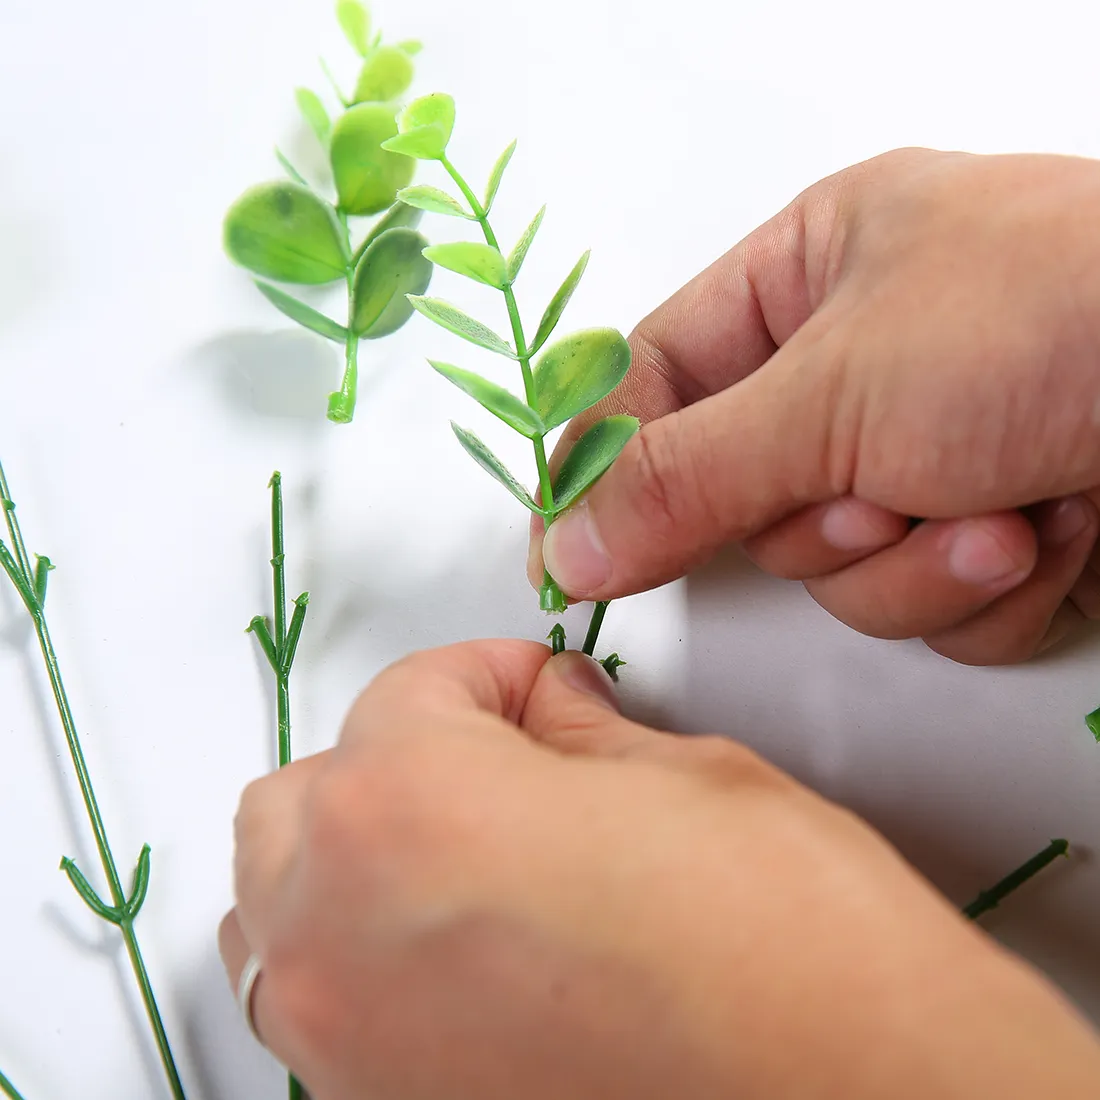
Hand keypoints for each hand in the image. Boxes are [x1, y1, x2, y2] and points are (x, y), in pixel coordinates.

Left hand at [220, 641, 1099, 1098]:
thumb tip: (546, 711)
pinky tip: (463, 947)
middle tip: (497, 759)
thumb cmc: (791, 946)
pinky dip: (362, 954)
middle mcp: (340, 931)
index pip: (406, 690)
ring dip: (350, 859)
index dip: (488, 674)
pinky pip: (318, 1006)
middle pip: (302, 798)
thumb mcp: (684, 780)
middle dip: (397, 758)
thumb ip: (576, 735)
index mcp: (409, 806)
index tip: (536, 685)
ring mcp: (345, 1044)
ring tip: (462, 853)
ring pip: (279, 907)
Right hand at [529, 149, 1099, 663]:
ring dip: (909, 564)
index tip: (567, 545)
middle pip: (747, 501)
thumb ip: (686, 475)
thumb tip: (568, 540)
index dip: (608, 465)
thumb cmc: (1052, 318)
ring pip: (838, 574)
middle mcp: (862, 369)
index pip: (655, 382)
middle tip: (874, 489)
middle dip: (817, 521)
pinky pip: (925, 606)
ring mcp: (928, 456)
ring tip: (996, 505)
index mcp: (810, 278)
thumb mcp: (835, 389)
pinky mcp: (992, 531)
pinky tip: (1048, 530)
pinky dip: (980, 590)